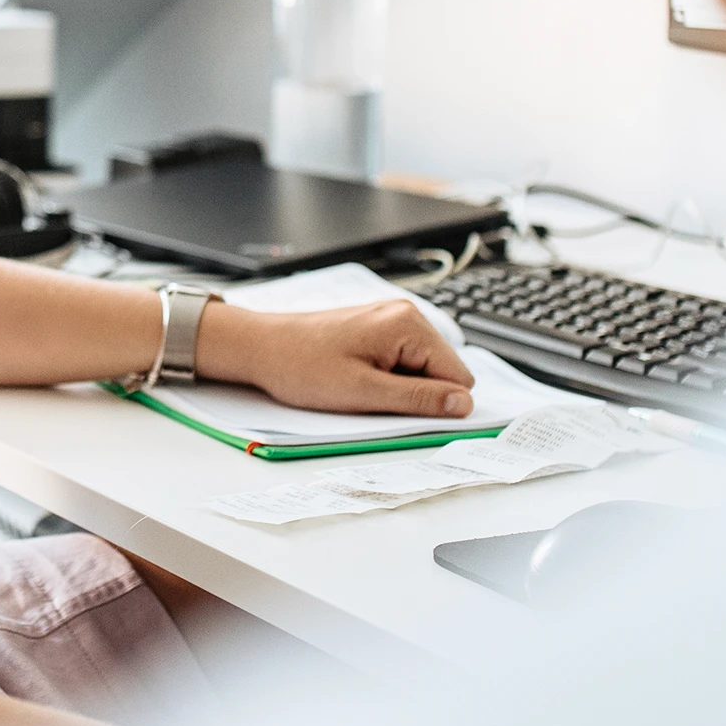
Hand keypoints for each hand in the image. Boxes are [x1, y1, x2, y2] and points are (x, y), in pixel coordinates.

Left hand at [195, 298, 476, 418]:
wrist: (261, 348)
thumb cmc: (302, 366)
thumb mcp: (364, 393)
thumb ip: (418, 400)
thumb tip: (464, 405)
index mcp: (408, 324)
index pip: (459, 377)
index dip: (435, 403)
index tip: (401, 411)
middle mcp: (404, 315)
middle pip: (443, 372)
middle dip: (416, 394)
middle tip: (372, 396)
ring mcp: (391, 320)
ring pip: (422, 370)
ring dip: (399, 387)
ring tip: (360, 385)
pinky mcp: (377, 329)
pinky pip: (402, 362)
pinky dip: (386, 377)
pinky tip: (357, 378)